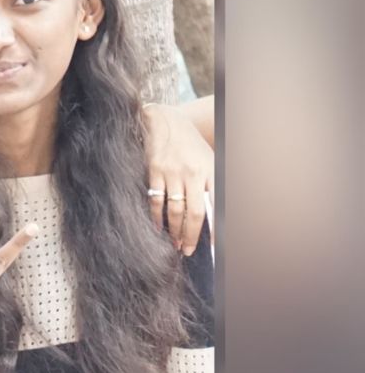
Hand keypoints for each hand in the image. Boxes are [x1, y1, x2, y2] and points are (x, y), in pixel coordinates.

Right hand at [143, 103, 213, 255]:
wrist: (164, 121)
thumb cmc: (188, 145)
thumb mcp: (207, 160)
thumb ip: (209, 185)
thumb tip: (212, 216)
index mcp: (210, 171)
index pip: (217, 206)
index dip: (216, 231)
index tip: (215, 248)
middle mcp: (193, 173)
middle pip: (194, 214)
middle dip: (191, 237)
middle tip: (188, 250)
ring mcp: (172, 172)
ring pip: (174, 211)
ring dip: (174, 232)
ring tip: (175, 244)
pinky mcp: (154, 171)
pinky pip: (156, 201)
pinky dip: (156, 218)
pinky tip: (158, 227)